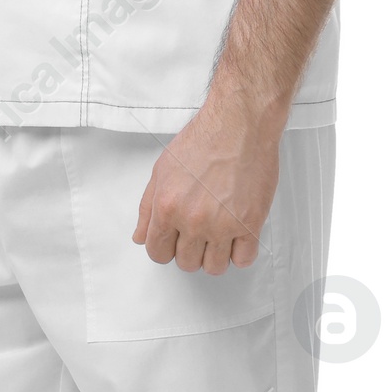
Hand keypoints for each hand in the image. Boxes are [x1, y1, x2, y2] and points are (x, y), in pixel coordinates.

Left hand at [133, 98, 281, 272]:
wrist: (239, 124)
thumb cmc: (204, 140)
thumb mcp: (162, 170)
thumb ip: (147, 208)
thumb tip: (140, 237)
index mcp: (167, 207)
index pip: (157, 253)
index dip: (165, 249)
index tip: (174, 242)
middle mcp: (192, 220)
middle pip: (186, 263)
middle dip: (190, 250)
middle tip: (199, 232)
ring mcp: (222, 224)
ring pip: (214, 267)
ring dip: (215, 255)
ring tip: (219, 236)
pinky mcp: (250, 223)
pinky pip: (243, 260)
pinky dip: (240, 253)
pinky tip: (238, 236)